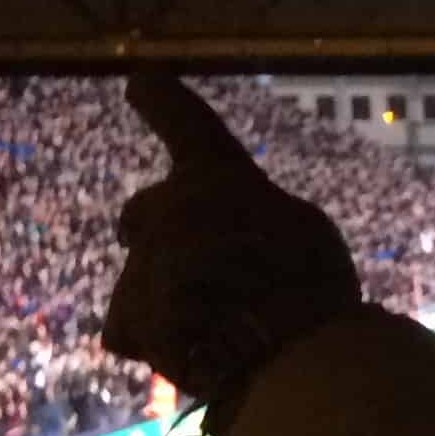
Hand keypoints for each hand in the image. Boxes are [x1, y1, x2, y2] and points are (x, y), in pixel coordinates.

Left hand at [106, 74, 359, 409]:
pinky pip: (132, 330)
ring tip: (228, 329)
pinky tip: (198, 354)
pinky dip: (158, 344)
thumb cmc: (311, 285)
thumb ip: (251, 224)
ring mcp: (139, 263)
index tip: (139, 81)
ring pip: (145, 283)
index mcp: (219, 177)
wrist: (287, 349)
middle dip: (159, 236)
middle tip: (209, 273)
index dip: (164, 103)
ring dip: (175, 303)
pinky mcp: (123, 319)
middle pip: (141, 216)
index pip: (188, 126)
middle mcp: (167, 207)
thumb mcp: (302, 234)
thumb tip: (213, 255)